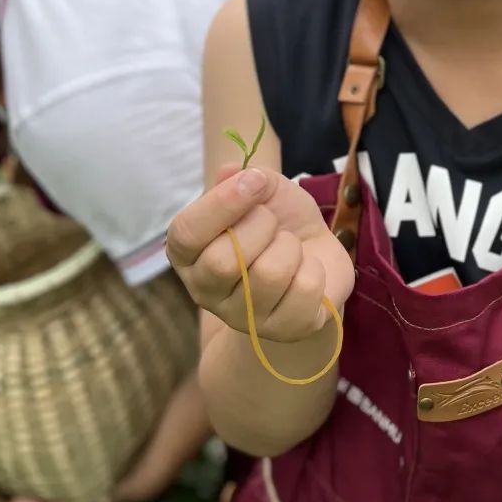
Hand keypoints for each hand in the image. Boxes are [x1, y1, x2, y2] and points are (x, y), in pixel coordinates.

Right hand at [166, 166, 354, 342]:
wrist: (316, 256)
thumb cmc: (279, 222)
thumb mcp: (263, 189)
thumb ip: (246, 177)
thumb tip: (229, 171)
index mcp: (188, 254)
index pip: (185, 234)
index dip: (222, 203)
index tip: (255, 181)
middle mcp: (206, 291)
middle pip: (223, 262)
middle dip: (262, 227)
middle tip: (273, 222)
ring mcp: (243, 317)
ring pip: (269, 275)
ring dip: (291, 247)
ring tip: (290, 247)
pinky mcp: (284, 330)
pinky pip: (304, 291)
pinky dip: (315, 270)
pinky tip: (307, 271)